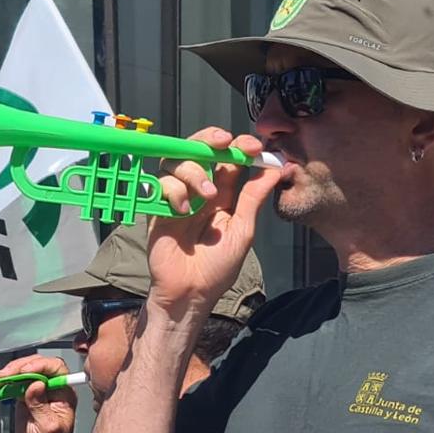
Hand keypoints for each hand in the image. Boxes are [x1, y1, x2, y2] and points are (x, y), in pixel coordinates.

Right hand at [0, 355, 76, 432]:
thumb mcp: (49, 428)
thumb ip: (42, 406)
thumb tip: (36, 385)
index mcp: (64, 393)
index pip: (55, 368)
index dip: (40, 365)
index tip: (25, 371)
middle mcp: (51, 388)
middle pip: (34, 366)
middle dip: (17, 369)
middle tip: (3, 377)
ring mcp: (36, 390)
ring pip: (20, 373)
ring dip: (4, 376)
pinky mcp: (23, 396)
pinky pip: (10, 385)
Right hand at [149, 127, 280, 312]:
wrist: (189, 292)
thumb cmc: (217, 268)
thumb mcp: (243, 230)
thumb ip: (253, 197)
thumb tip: (276, 168)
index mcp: (222, 196)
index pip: (227, 160)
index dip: (238, 146)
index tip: (252, 145)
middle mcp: (198, 192)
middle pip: (198, 150)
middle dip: (209, 139)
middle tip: (222, 142)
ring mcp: (177, 198)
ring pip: (177, 162)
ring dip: (194, 171)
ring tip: (206, 195)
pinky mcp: (157, 208)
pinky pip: (161, 184)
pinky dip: (174, 191)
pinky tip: (183, 210)